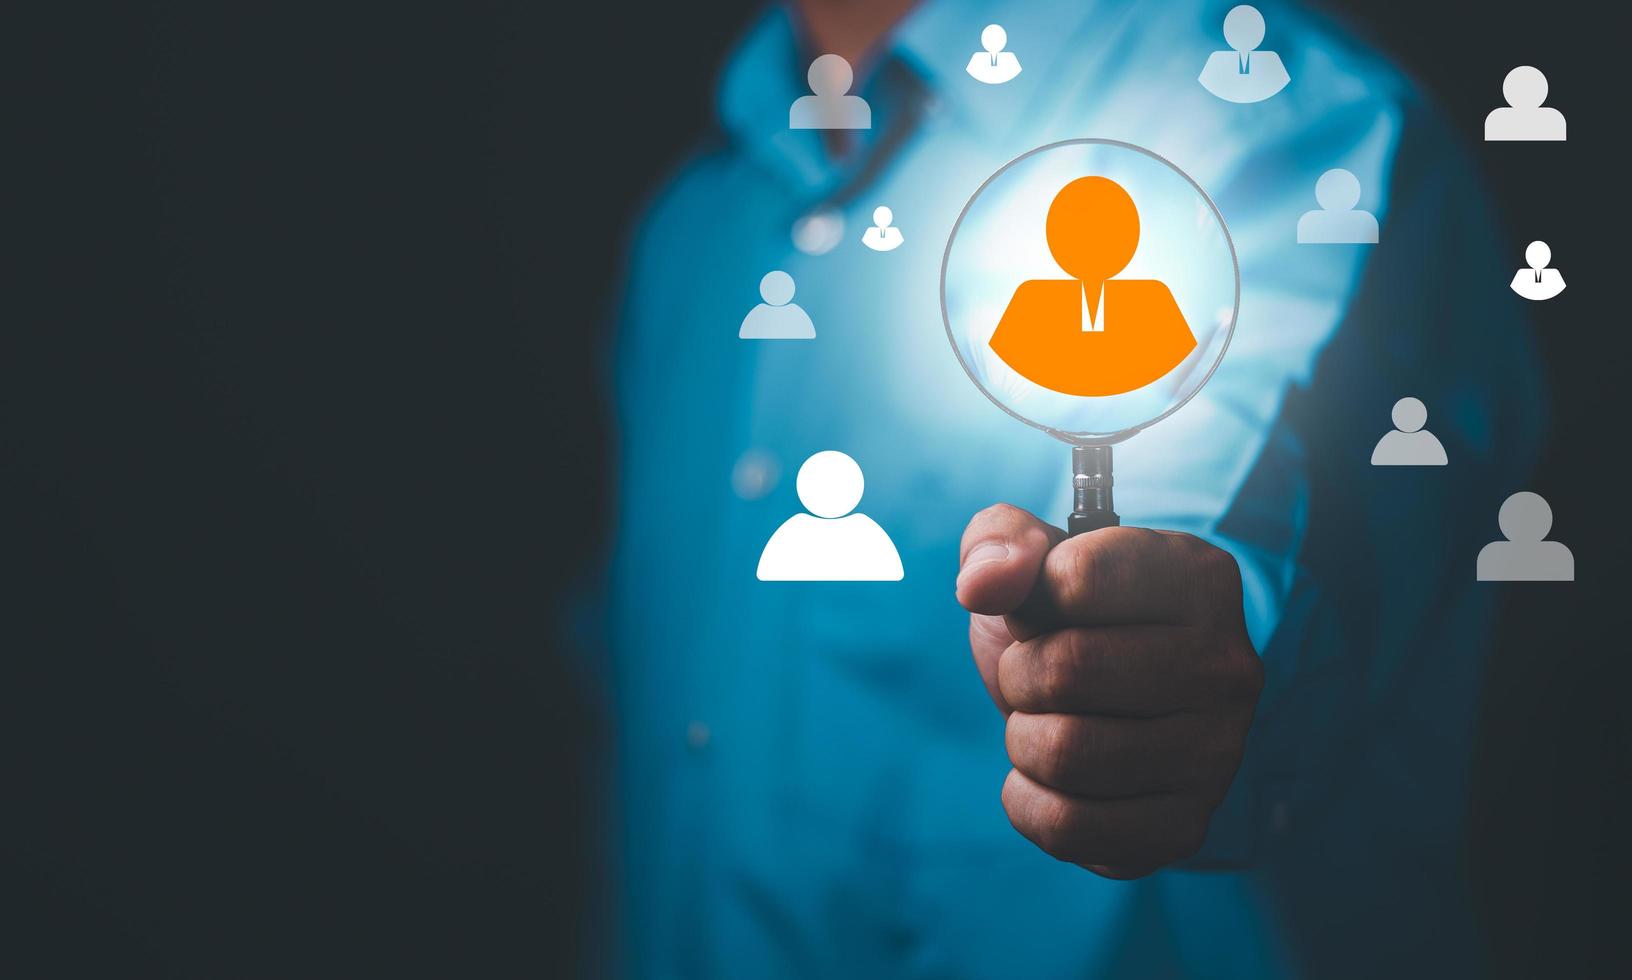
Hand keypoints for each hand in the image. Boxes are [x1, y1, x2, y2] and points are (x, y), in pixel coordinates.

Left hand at [955, 504, 1262, 878]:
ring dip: (1022, 739)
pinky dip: (1028, 802)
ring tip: (1050, 723)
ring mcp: (1217, 754)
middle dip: (1019, 674)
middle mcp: (1227, 666)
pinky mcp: (1184, 826)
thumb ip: (999, 541)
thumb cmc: (1067, 622)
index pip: (1077, 578)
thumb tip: (982, 586)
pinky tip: (1052, 780)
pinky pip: (1066, 827)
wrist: (1106, 709)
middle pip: (1064, 671)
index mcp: (1199, 579)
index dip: (1032, 599)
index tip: (1049, 611)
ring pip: (1062, 754)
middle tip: (1038, 676)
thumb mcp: (1031, 559)